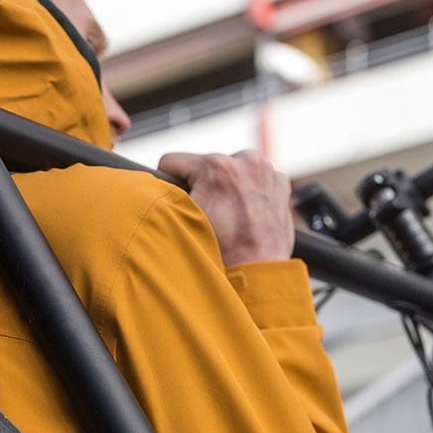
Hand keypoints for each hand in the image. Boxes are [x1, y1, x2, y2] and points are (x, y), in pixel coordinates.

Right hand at [158, 150, 296, 265]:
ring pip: (231, 171)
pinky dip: (250, 192)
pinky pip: (255, 179)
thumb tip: (152, 186)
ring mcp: (266, 170)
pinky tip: (248, 214)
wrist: (258, 272)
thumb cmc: (220, 250)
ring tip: (230, 216)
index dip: (169, 181)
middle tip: (211, 213)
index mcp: (216, 165)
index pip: (172, 162)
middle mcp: (245, 160)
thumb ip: (167, 195)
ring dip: (228, 187)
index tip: (177, 199)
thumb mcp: (182, 218)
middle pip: (205, 166)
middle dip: (204, 185)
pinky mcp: (281, 182)